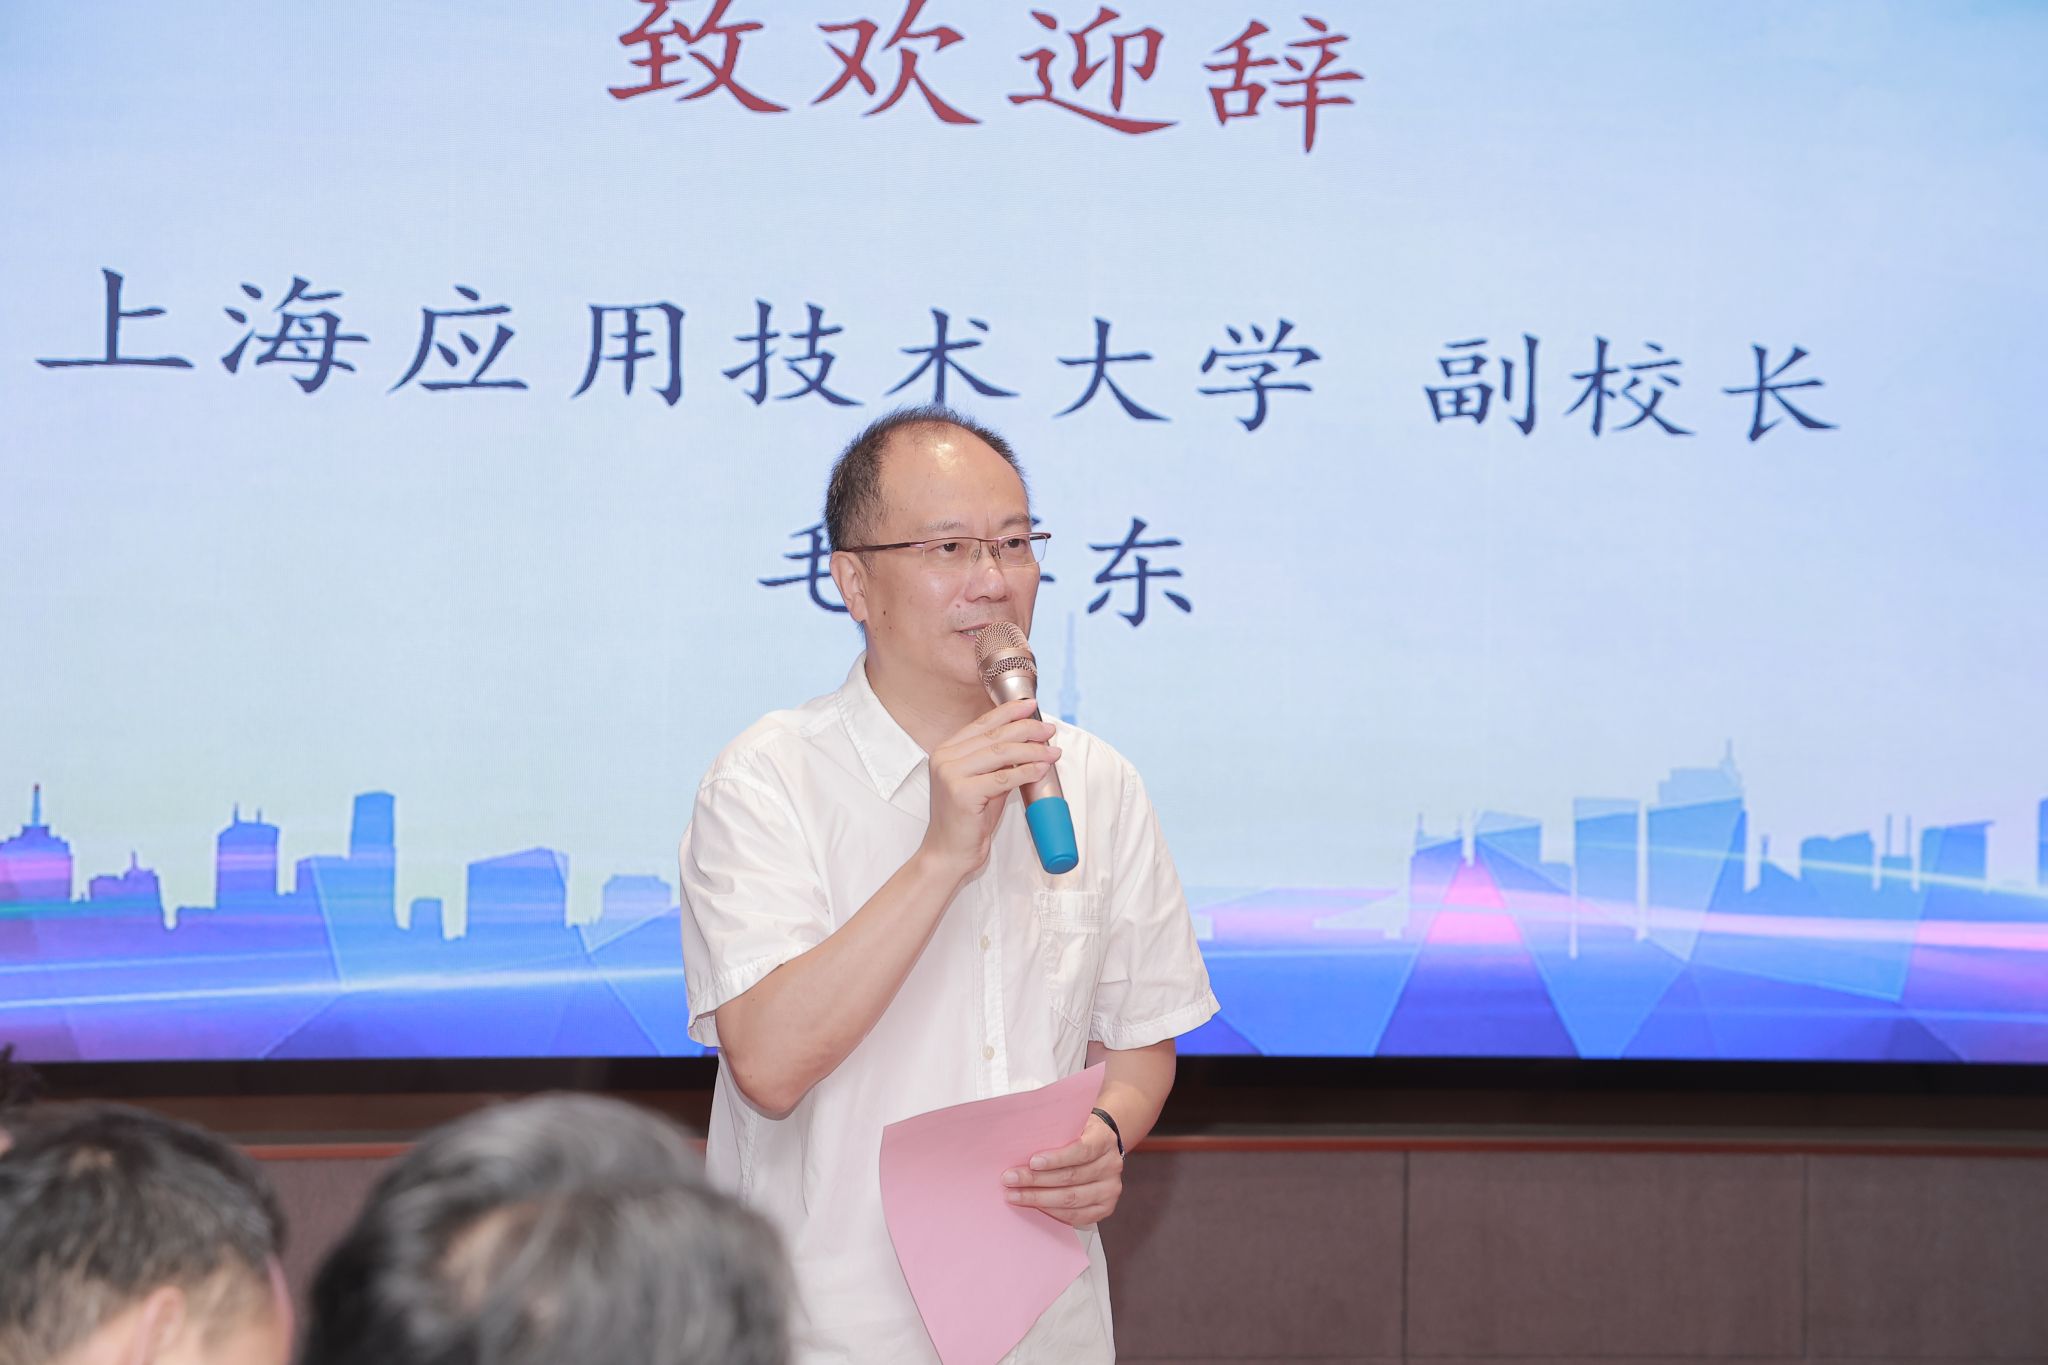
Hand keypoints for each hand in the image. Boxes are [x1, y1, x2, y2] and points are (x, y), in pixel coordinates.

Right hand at [921, 698, 1059, 879]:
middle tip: (1049, 730)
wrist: (948, 853)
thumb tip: (1030, 741)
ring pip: (1001, 753)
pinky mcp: (962, 793)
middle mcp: (944, 758)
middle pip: (994, 735)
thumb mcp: (982, 782)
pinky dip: (1027, 772)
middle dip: (1027, 729)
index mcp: (946, 751)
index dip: (1009, 712)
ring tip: (1052, 752)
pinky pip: (1003, 778)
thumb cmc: (968, 820)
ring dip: (1032, 750)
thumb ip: (998, 762)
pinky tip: (1042, 769)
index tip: (1031, 705)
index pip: (982, 723)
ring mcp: (950, 775)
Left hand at [1001, 1112, 1121, 1227]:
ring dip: (1038, 1198)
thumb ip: (1056, 1135)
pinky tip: (1035, 1206)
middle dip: (1036, 1180)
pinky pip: (1076, 1215)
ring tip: (1015, 1195)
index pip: (1081, 1151)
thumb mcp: (1072, 1125)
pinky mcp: (1105, 1208)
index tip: (1032, 1162)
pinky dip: (1053, 1212)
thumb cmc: (1080, 1135)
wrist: (1101, 1148)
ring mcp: (1110, 1189)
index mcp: (1104, 1140)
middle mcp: (1111, 1165)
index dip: (1056, 1158)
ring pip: (1071, 1199)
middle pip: (1071, 1177)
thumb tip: (1020, 1146)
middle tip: (1010, 1179)